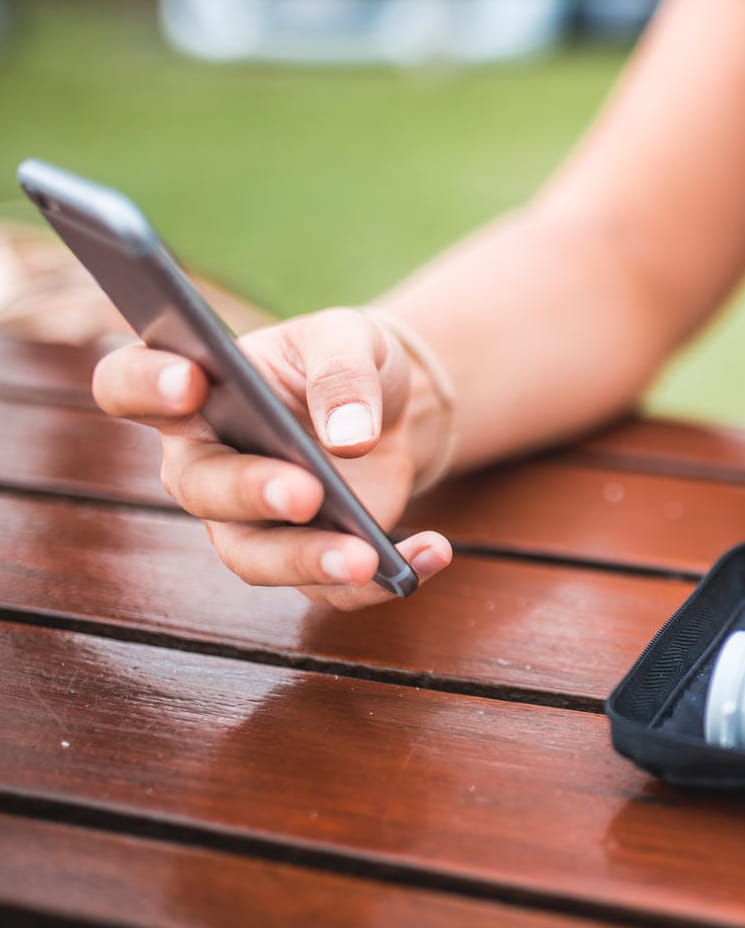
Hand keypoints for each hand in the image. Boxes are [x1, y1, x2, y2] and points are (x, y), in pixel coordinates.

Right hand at [92, 307, 452, 608]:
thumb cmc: (345, 361)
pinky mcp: (302, 559)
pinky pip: (328, 589)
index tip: (190, 381)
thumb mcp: (350, 338)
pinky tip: (432, 553)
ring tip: (366, 559)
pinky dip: (382, 581)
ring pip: (253, 557)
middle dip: (250, 492)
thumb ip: (342, 372)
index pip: (129, 384)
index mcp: (193, 388)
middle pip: (198, 488)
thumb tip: (349, 438)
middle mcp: (204, 462)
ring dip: (308, 561)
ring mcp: (247, 521)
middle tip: (304, 491)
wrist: (393, 406)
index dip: (145, 385)